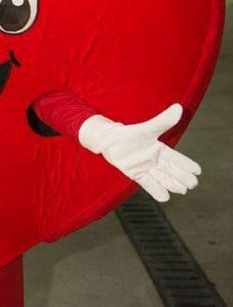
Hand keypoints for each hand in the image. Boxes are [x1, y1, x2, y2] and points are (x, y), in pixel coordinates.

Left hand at [78, 103, 200, 201]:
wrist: (109, 141)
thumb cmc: (129, 134)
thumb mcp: (147, 128)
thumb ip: (162, 121)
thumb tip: (178, 108)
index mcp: (159, 149)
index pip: (176, 158)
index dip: (187, 164)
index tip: (198, 171)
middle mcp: (154, 161)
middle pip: (171, 170)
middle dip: (182, 177)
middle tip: (192, 183)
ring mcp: (145, 168)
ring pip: (162, 178)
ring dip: (172, 184)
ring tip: (182, 190)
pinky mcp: (136, 174)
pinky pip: (148, 183)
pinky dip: (155, 189)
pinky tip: (164, 197)